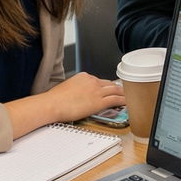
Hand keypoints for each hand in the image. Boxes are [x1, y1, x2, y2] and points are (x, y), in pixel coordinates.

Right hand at [10, 73, 124, 135]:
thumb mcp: (66, 88)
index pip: (99, 80)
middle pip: (109, 84)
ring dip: (122, 94)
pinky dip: (123, 101)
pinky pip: (115, 100)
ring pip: (115, 90)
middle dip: (116, 89)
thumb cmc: (54, 99)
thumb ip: (75, 88)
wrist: (52, 104)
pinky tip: (127, 103)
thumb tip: (77, 94)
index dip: (105, 86)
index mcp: (84, 76)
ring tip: (127, 97)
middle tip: (122, 92)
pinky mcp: (99, 101)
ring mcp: (97, 91)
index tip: (108, 89)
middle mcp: (92, 81)